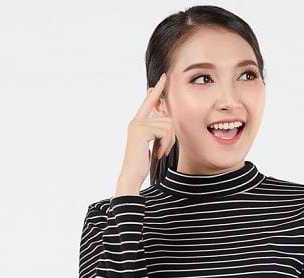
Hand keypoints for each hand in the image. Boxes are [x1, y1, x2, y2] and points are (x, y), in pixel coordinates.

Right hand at [116, 72, 176, 195]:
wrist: (132, 174)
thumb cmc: (143, 162)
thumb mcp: (153, 143)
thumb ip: (158, 130)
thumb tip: (168, 118)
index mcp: (139, 122)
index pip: (150, 102)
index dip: (158, 90)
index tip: (164, 77)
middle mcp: (136, 120)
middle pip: (167, 117)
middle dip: (171, 135)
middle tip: (163, 149)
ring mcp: (137, 124)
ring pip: (168, 125)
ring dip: (168, 141)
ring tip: (159, 152)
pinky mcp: (140, 130)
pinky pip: (164, 131)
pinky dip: (165, 144)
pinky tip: (157, 153)